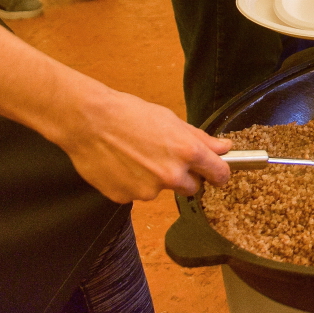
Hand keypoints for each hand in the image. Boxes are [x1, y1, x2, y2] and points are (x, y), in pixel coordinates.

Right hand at [47, 83, 232, 202]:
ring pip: (162, 190)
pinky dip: (133, 183)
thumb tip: (224, 148)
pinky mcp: (125, 198)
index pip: (219, 174)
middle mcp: (171, 175)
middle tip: (168, 158)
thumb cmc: (130, 114)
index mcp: (187, 152)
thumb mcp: (171, 120)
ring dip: (156, 179)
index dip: (219, 174)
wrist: (89, 122)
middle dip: (186, 177)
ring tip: (137, 156)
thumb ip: (200, 138)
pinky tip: (122, 164)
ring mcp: (147, 190)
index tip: (217, 173)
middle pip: (192, 188)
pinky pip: (137, 193)